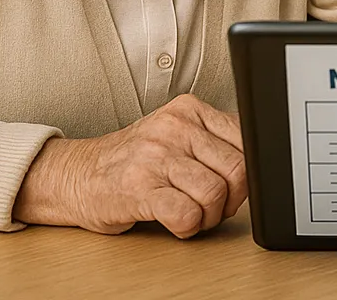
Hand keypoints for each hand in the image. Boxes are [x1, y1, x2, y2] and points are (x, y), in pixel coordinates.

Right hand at [14, 94, 247, 237]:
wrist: (77, 174)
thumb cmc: (135, 159)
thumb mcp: (178, 133)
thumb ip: (214, 139)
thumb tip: (259, 162)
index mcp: (190, 110)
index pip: (247, 139)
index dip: (248, 172)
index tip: (235, 185)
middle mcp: (174, 128)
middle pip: (237, 169)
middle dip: (233, 199)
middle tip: (214, 206)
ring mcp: (155, 157)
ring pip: (215, 193)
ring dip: (210, 216)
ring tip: (194, 215)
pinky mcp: (139, 188)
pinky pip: (186, 214)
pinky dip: (188, 227)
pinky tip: (176, 223)